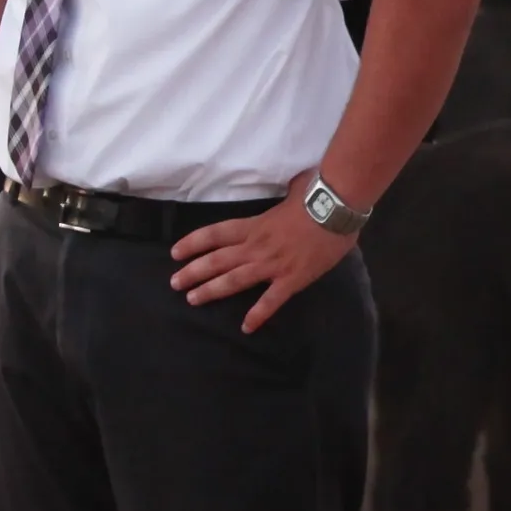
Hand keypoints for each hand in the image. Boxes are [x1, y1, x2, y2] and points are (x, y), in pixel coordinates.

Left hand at [171, 181, 355, 331]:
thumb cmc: (315, 195)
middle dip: (192, 272)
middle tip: (174, 283)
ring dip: (211, 291)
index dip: (192, 244)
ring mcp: (272, 264)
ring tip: (193, 300)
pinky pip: (271, 301)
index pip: (214, 234)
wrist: (336, 209)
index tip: (175, 253)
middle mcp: (255, 246)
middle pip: (216, 260)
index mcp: (253, 225)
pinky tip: (246, 327)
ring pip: (234, 280)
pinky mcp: (291, 279)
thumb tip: (295, 182)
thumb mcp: (293, 190)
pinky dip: (258, 315)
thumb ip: (287, 192)